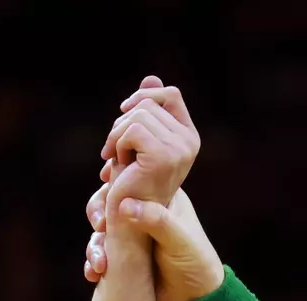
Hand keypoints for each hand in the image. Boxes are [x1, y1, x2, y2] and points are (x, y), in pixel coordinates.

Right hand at [85, 185, 224, 300]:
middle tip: (100, 226)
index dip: (113, 183)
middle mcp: (142, 214)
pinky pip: (101, 255)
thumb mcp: (179, 239)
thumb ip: (156, 220)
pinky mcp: (122, 258)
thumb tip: (124, 205)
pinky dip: (94, 262)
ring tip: (100, 262)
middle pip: (108, 203)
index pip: (130, 180)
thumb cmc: (196, 262)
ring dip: (95, 245)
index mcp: (159, 198)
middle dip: (98, 214)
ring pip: (101, 232)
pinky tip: (95, 273)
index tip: (105, 191)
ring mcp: (130, 237)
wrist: (195, 300)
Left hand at [98, 76, 198, 218]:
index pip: (171, 94)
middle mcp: (189, 142)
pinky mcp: (164, 156)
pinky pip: (132, 130)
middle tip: (116, 150)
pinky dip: (117, 144)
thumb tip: (151, 78)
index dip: (145, 96)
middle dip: (123, 122)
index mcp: (189, 136)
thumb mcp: (140, 138)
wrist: (129, 216)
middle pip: (148, 102)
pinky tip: (118, 164)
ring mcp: (179, 149)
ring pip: (138, 114)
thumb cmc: (133, 179)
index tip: (124, 112)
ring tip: (117, 158)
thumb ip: (149, 109)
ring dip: (117, 135)